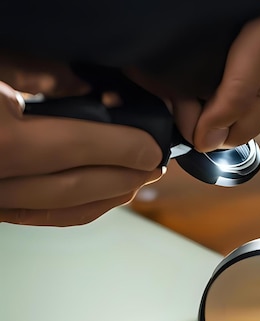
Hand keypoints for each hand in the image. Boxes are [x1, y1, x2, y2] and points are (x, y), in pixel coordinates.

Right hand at [0, 59, 163, 226]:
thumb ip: (36, 75)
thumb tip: (84, 86)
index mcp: (1, 139)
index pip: (77, 147)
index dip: (124, 148)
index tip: (151, 147)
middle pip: (77, 188)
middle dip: (125, 177)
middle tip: (154, 166)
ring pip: (64, 210)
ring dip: (109, 197)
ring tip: (137, 181)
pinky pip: (44, 216)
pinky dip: (82, 208)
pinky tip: (105, 197)